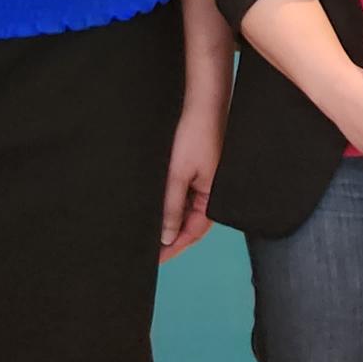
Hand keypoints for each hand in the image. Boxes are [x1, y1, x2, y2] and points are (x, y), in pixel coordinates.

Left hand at [159, 92, 226, 262]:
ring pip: (186, 208)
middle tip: (148, 250)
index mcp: (213, 197)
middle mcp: (212, 191)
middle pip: (190, 223)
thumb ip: (172, 207)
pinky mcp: (200, 168)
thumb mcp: (178, 175)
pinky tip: (158, 204)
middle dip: (171, 237)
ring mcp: (207, 180)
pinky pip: (186, 193)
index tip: (154, 260)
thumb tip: (167, 235)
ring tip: (149, 230)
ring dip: (170, 219)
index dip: (174, 247)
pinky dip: (172, 202)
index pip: (193, 232)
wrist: (203, 101)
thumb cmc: (196, 133)